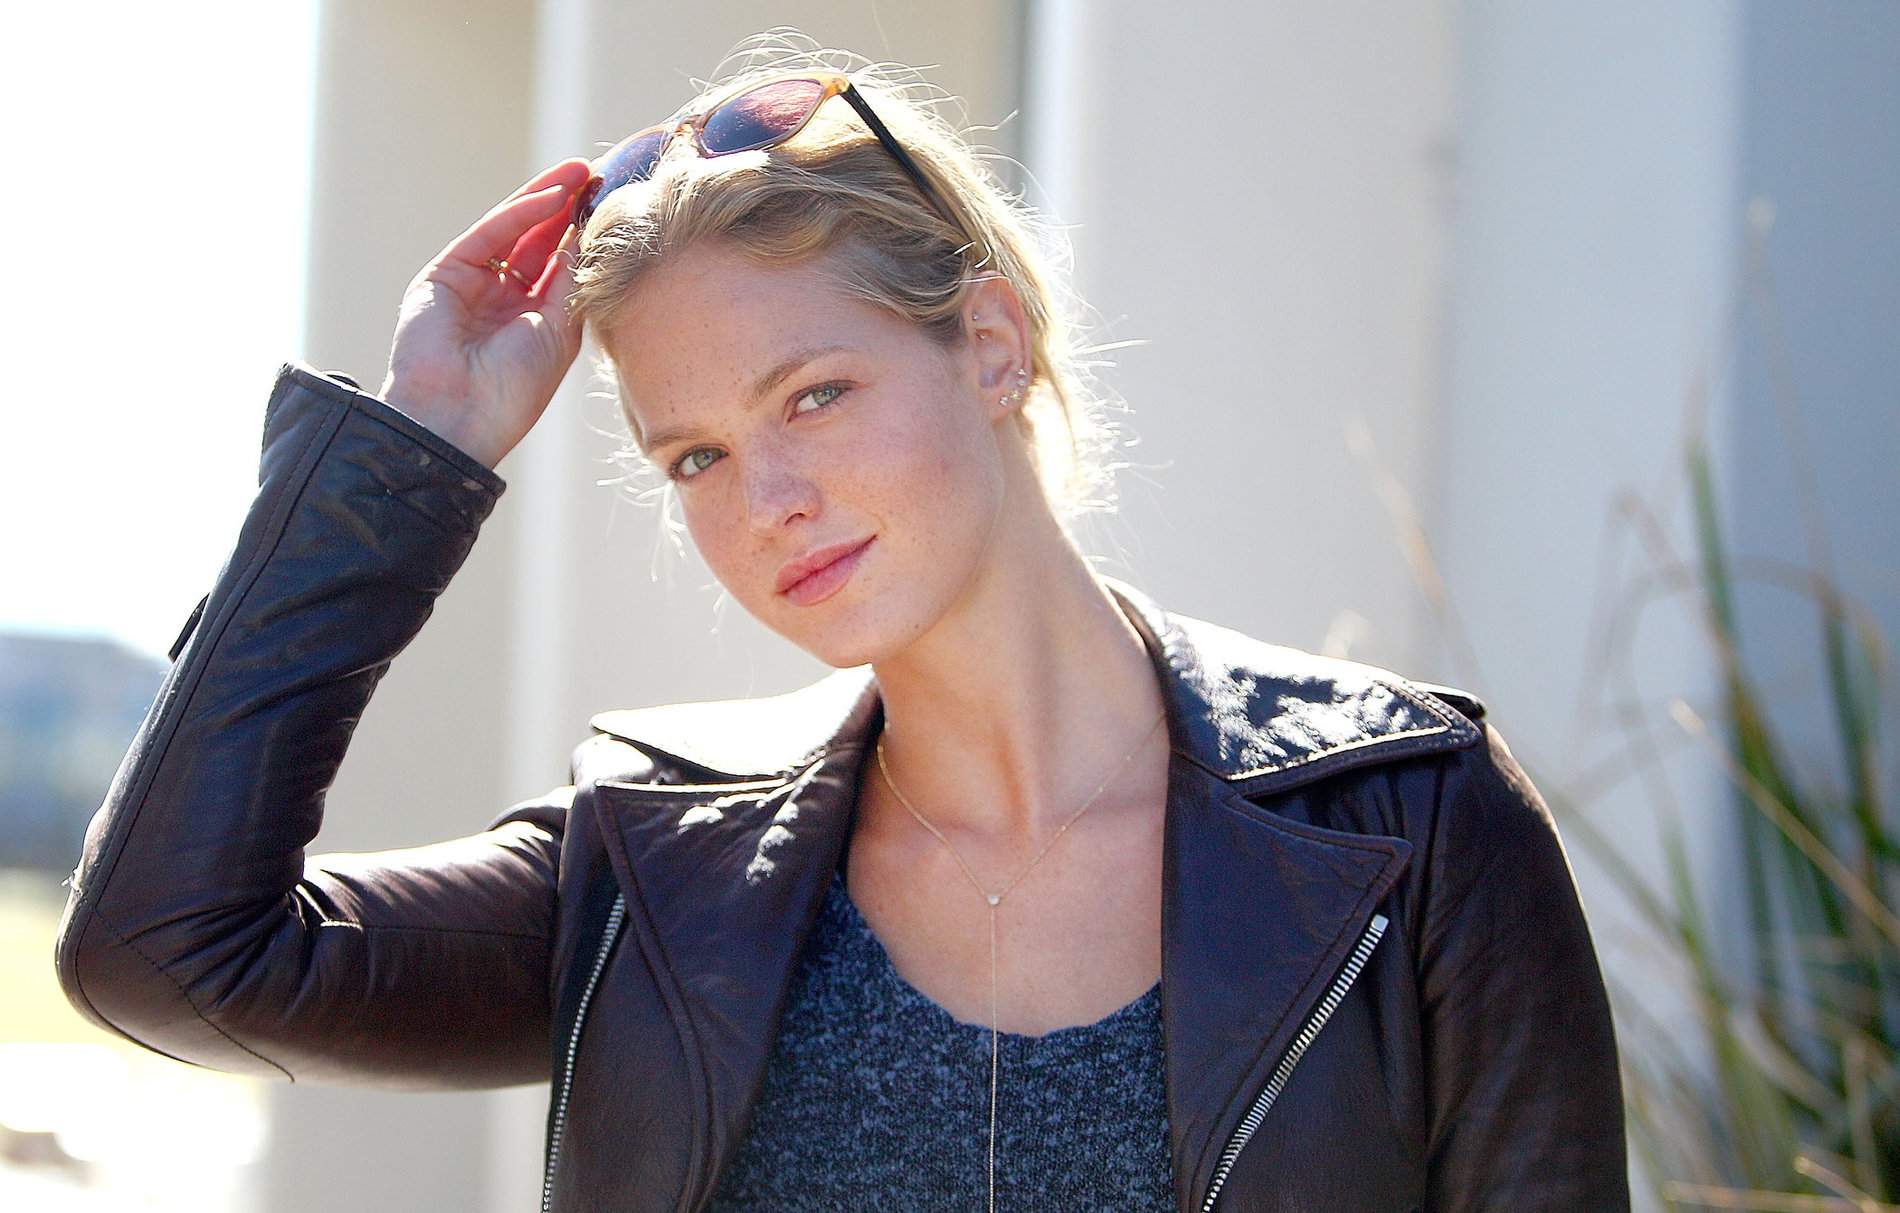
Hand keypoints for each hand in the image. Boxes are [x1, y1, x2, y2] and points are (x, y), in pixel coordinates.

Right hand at [379, 159, 592, 467]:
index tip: (614, 207)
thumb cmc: (515, 391)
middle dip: (566, 210)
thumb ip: (569, 283)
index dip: (584, 238)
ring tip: (578, 172)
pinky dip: (520, 213)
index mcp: (531, 323)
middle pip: (537, 243)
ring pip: (512, 232)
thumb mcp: (558, 332)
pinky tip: (552, 196)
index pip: (560, 268)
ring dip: (545, 200)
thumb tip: (588, 236)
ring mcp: (472, 285)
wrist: (460, 416)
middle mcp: (502, 301)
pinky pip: (489, 236)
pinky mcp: (445, 275)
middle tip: (597, 175)